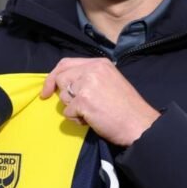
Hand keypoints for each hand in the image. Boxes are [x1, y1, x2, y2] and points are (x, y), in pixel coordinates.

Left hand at [40, 58, 159, 145]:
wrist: (139, 124)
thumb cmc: (127, 108)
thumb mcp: (110, 81)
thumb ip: (89, 77)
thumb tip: (66, 84)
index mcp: (99, 63)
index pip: (66, 63)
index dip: (53, 76)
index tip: (46, 90)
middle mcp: (92, 70)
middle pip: (61, 79)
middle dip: (64, 96)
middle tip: (78, 107)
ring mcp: (87, 84)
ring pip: (63, 96)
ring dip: (73, 109)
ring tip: (91, 113)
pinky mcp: (83, 101)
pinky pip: (68, 112)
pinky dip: (77, 119)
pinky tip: (92, 120)